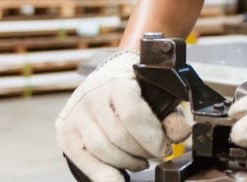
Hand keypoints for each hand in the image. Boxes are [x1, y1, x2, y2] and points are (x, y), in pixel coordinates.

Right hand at [56, 50, 192, 181]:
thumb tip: (181, 134)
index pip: (133, 114)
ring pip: (102, 150)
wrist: (109, 75)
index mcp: (117, 82)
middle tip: (154, 155)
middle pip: (118, 137)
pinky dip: (103, 174)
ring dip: (125, 163)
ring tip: (139, 161)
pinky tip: (117, 178)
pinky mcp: (65, 131)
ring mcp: (75, 114)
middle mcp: (91, 96)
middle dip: (141, 152)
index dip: (152, 138)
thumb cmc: (137, 88)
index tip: (164, 149)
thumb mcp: (159, 95)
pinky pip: (85, 160)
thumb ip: (171, 116)